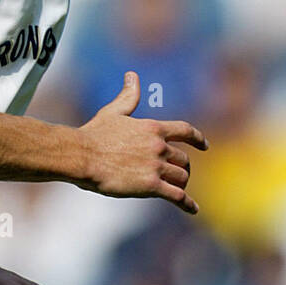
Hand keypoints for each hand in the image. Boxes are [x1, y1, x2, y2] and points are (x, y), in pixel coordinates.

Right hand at [78, 72, 207, 214]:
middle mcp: (159, 146)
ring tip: (178, 190)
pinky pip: (177, 196)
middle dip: (182, 167)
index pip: (185, 131)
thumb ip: (128, 96)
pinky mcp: (151, 186)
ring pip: (182, 177)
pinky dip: (188, 203)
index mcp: (153, 128)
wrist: (81, 156)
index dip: (198, 139)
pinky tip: (192, 209)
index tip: (204, 146)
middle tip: (178, 175)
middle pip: (183, 159)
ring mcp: (156, 166)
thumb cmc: (94, 134)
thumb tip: (132, 75)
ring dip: (182, 183)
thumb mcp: (113, 112)